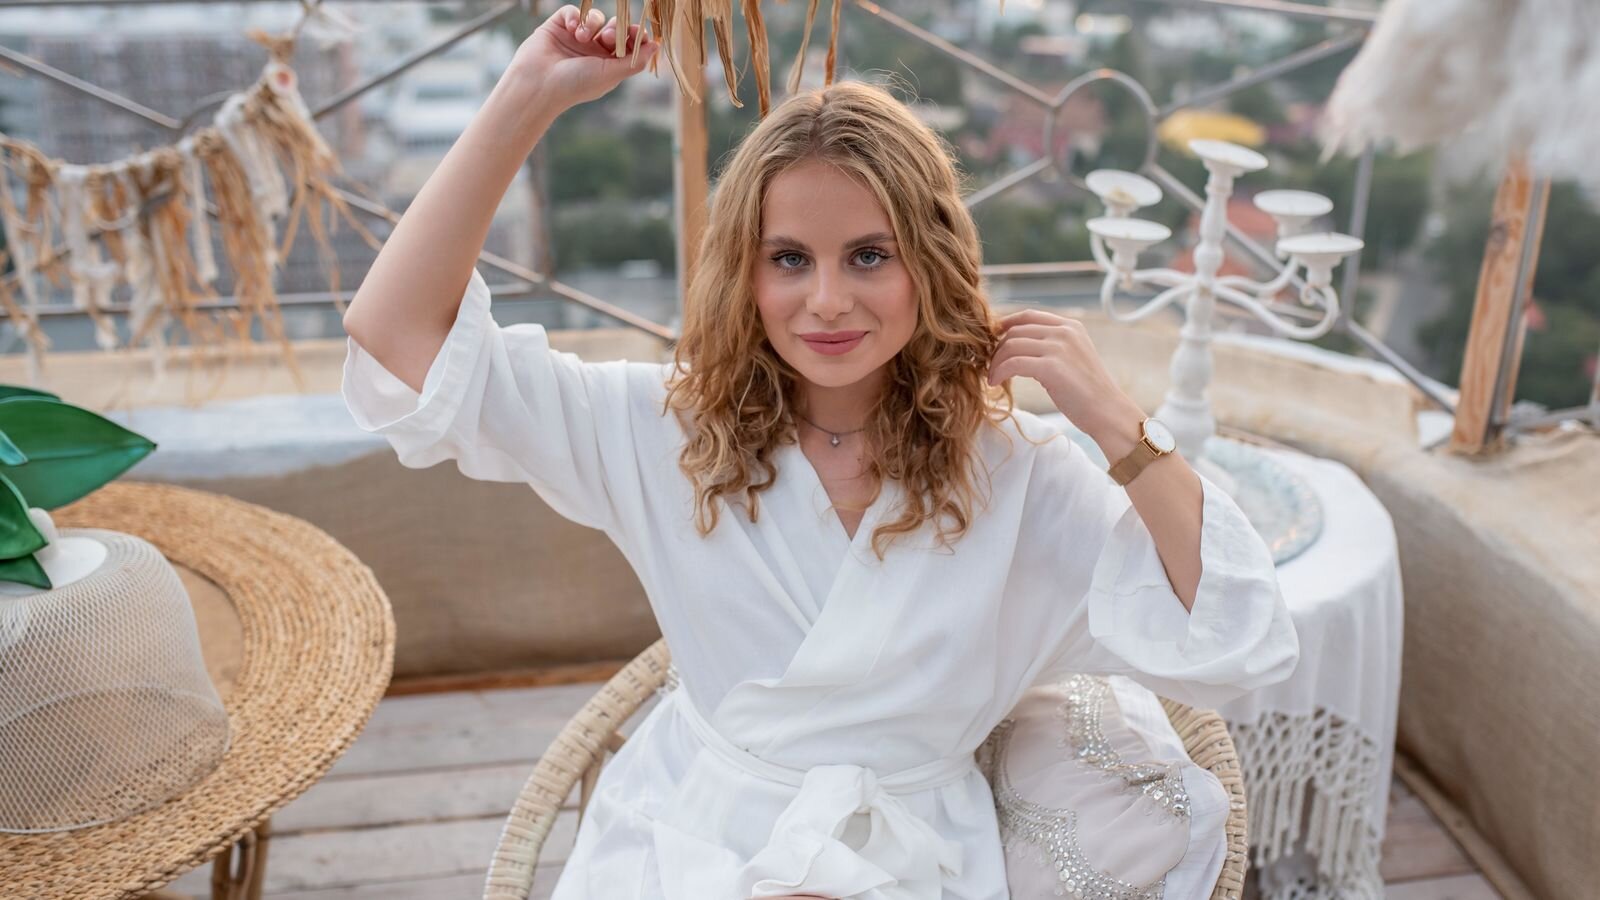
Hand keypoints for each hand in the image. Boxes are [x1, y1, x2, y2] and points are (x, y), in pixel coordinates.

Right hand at [505, 5, 656, 112]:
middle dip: (616, 29)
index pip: (628, 44)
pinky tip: (572, 29)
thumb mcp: (610, 75)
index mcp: (608, 65)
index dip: (635, 36)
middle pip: (615, 28)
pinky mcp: (558, 27)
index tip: (638, 32)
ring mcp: (576, 38)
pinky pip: (573, 12)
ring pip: (595, 18)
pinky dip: (575, 17)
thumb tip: (656, 46)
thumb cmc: (575, 85)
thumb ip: (635, 61)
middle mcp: (593, 51)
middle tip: (609, 38)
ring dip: (593, 24)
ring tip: (582, 38)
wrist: (538, 85)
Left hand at [987, 309, 1146, 454]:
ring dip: (995, 362)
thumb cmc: (1088, 392)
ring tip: (992, 377)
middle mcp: (1065, 331)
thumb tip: (1017, 344)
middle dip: (997, 348)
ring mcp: (1059, 347)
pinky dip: (999, 372)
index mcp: (1071, 326)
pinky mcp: (1051, 367)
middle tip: (991, 366)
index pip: (1028, 316)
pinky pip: (1013, 363)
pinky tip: (996, 383)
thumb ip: (1052, 346)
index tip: (993, 341)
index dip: (1005, 326)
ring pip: (1010, 345)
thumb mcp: (1073, 357)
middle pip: (1015, 331)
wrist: (1108, 412)